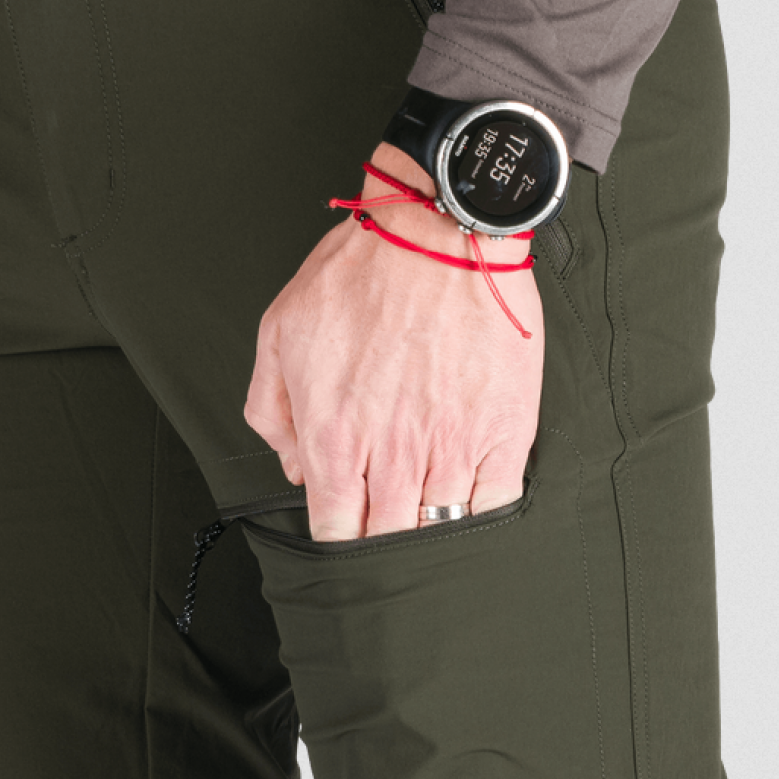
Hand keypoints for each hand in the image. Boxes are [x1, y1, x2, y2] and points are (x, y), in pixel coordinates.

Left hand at [244, 143, 543, 541]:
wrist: (439, 228)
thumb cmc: (362, 274)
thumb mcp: (281, 331)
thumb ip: (273, 411)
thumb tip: (296, 468)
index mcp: (337, 435)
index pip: (337, 529)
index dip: (341, 545)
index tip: (348, 539)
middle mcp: (395, 451)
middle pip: (390, 539)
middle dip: (385, 549)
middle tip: (387, 542)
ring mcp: (454, 444)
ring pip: (442, 528)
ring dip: (433, 537)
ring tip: (427, 528)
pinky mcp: (504, 429)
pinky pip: (495, 503)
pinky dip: (480, 517)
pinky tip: (469, 510)